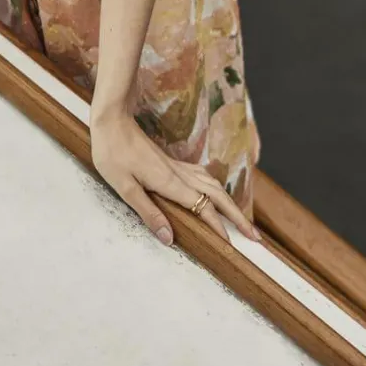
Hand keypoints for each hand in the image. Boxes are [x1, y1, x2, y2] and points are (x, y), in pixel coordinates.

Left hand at [89, 106, 261, 247]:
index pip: (203, 209)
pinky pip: (202, 175)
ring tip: (241, 217)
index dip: (219, 228)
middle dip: (238, 216)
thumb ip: (148, 212)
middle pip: (218, 195)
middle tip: (255, 236)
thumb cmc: (112, 153)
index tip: (233, 246)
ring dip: (230, 201)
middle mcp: (179, 174)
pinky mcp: (170, 160)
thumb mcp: (124, 187)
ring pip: (212, 183)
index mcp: (170, 183)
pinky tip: (213, 191)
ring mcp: (176, 165)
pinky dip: (215, 187)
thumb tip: (170, 239)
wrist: (111, 119)